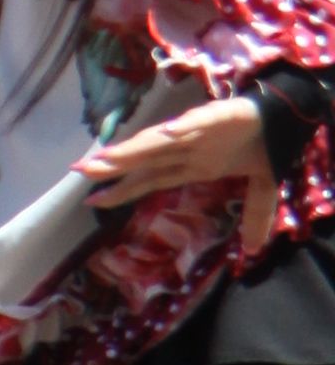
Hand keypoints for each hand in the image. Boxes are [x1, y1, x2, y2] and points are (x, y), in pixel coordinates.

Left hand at [78, 96, 283, 257]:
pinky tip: (164, 132)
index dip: (123, 188)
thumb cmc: (262, 144)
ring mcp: (199, 131)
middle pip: (145, 160)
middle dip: (114, 167)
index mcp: (192, 164)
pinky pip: (197, 122)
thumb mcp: (261, 187)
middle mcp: (187, 148)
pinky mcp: (218, 116)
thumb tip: (253, 250)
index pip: (149, 179)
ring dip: (134, 148)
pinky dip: (181, 127)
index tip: (92, 199)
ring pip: (159, 140)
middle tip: (80, 173)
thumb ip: (255, 215)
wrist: (284, 114)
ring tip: (107, 157)